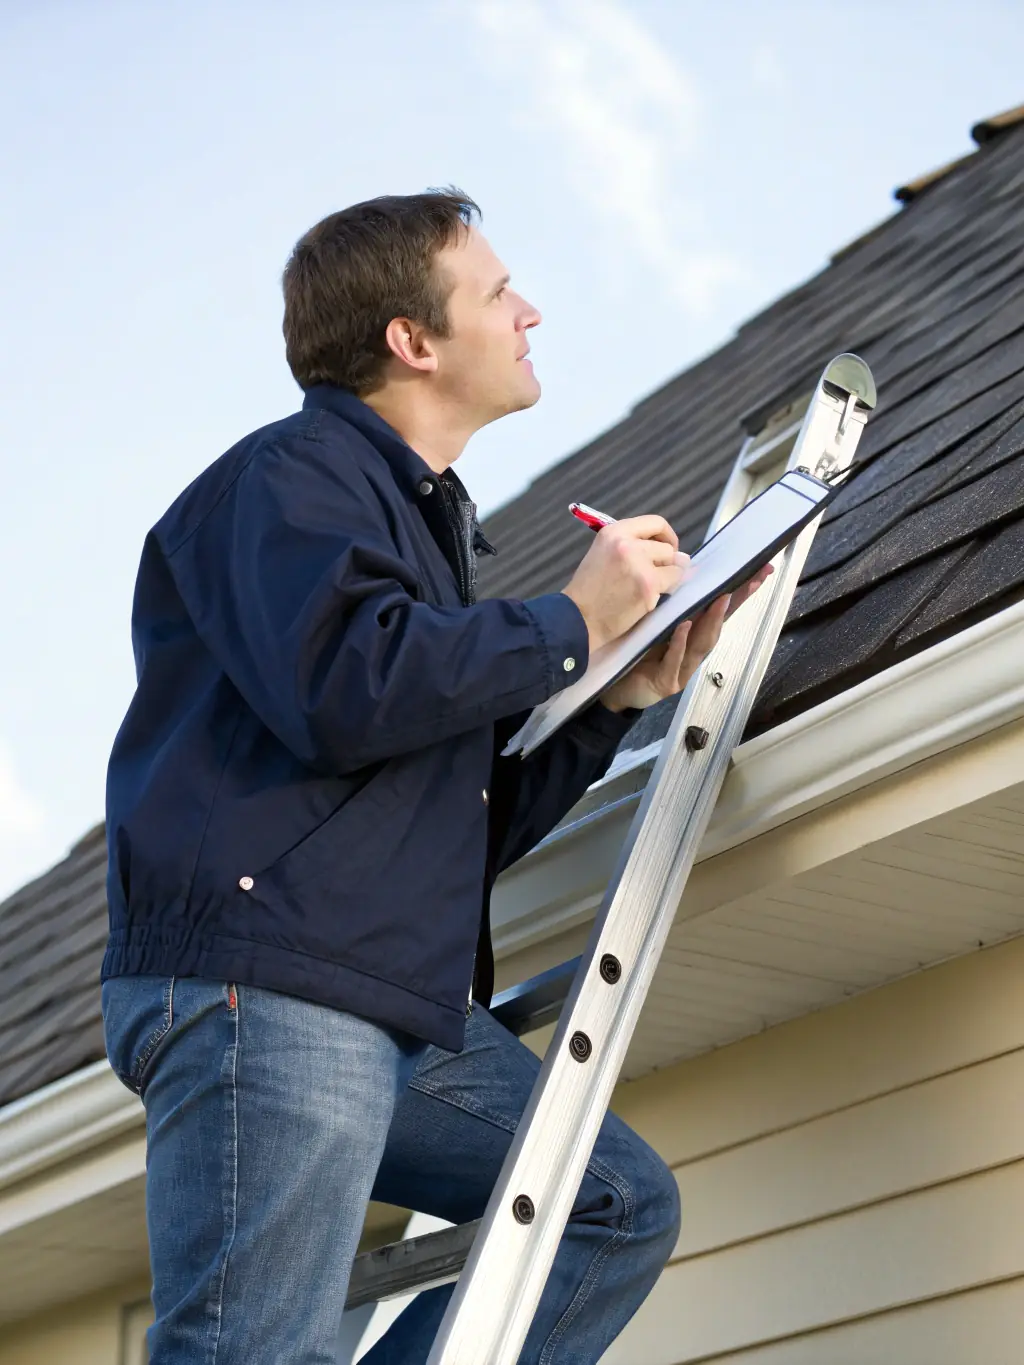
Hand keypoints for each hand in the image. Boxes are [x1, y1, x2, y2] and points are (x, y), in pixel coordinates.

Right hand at [561, 516, 688, 652]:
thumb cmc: (589, 589)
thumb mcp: (604, 553)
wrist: (578, 617)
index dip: (667, 536)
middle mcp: (628, 543)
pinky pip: (672, 584)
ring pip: (675, 566)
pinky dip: (664, 592)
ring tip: (646, 588)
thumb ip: (635, 547)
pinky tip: (646, 599)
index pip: (656, 523)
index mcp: (615, 532)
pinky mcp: (649, 586)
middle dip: (665, 563)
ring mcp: (640, 565)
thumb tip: (679, 554)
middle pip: (667, 547)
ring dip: (667, 578)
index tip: (666, 548)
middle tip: (649, 576)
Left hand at [600, 564, 773, 711]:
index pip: (720, 611)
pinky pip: (674, 660)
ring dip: (712, 620)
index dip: (740, 593)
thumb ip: (672, 607)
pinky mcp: (666, 683)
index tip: (759, 572)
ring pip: (701, 644)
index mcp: (692, 636)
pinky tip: (684, 626)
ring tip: (722, 598)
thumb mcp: (655, 626)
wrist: (616, 688)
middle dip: (735, 603)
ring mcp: (682, 670)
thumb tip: (685, 571)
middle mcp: (693, 653)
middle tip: (750, 580)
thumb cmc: (637, 654)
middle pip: (718, 625)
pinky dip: (680, 643)